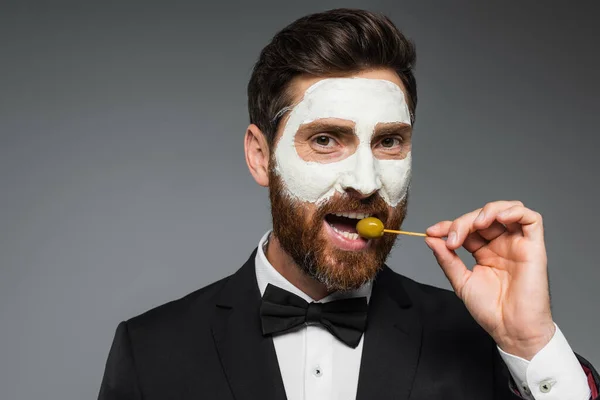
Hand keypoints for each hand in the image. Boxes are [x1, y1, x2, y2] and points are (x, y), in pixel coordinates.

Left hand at [425, 200, 554, 359]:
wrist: (511, 330)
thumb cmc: (491, 311)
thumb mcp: (461, 281)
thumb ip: (447, 259)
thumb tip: (431, 239)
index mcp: (485, 252)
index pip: (467, 228)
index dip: (449, 225)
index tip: (432, 232)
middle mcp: (502, 245)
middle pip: (483, 217)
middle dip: (463, 222)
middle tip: (452, 239)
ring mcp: (518, 245)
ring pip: (507, 210)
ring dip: (488, 211)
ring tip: (476, 225)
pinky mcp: (534, 247)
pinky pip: (532, 219)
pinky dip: (515, 211)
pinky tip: (498, 218)